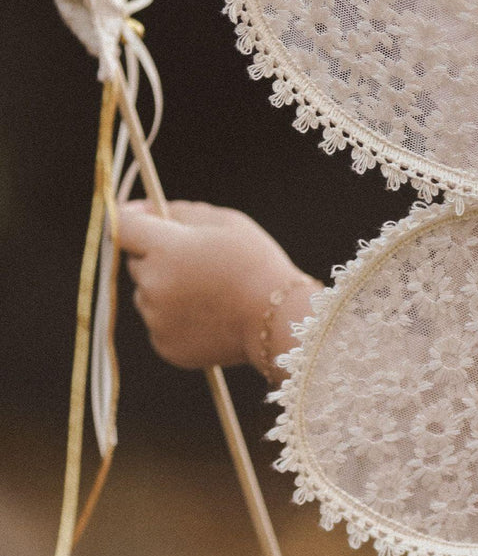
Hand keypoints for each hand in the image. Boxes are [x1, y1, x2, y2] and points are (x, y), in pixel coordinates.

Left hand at [117, 199, 307, 371]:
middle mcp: (152, 285)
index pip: (122, 226)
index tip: (138, 216)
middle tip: (198, 259)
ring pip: (148, 294)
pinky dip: (176, 316)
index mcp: (165, 249)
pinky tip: (209, 314)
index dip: (128, 217)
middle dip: (157, 255)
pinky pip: (159, 322)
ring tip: (209, 291)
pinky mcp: (163, 345)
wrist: (277, 318)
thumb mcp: (225, 221)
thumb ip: (179, 211)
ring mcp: (156, 319)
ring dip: (167, 288)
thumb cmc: (255, 261)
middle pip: (137, 261)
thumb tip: (142, 210)